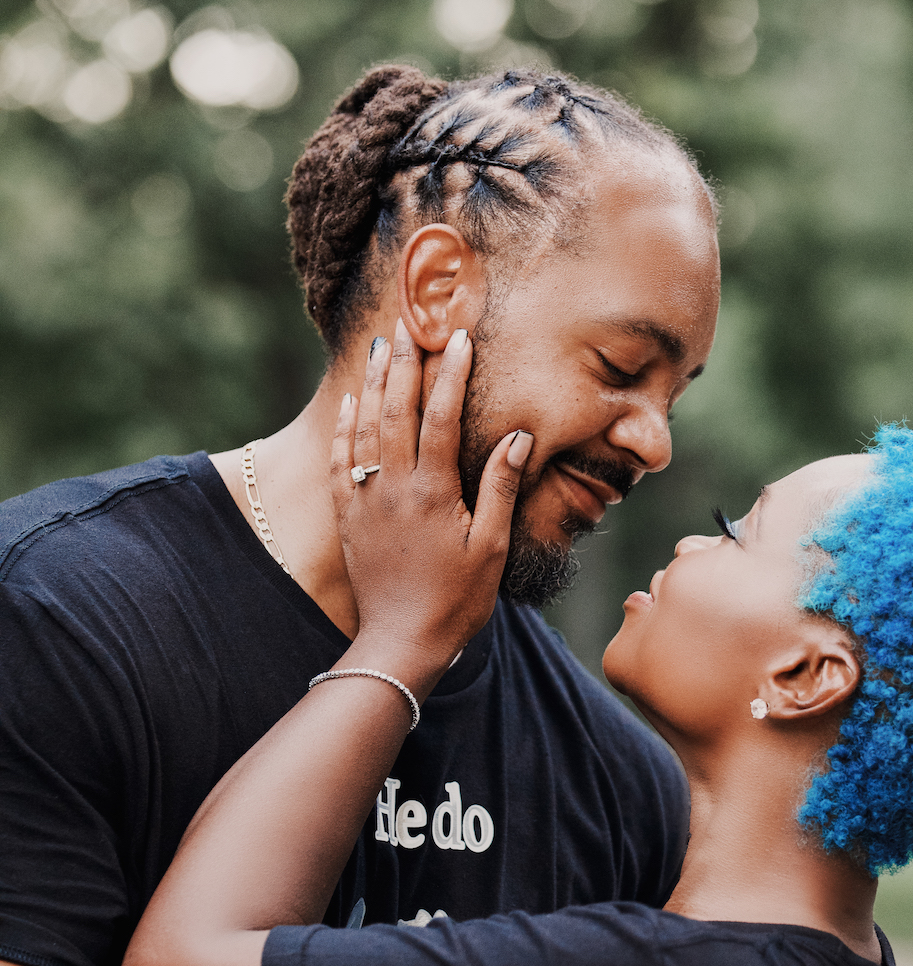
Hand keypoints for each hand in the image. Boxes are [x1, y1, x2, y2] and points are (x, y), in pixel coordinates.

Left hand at [331, 324, 531, 668]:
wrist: (401, 642)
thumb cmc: (457, 600)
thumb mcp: (491, 547)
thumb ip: (500, 488)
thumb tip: (518, 436)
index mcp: (433, 491)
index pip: (442, 416)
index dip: (451, 373)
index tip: (460, 337)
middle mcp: (394, 487)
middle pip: (397, 409)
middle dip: (406, 362)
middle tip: (411, 322)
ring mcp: (365, 499)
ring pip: (365, 426)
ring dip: (375, 381)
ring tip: (383, 344)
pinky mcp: (348, 516)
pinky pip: (340, 459)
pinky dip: (345, 425)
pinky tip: (352, 401)